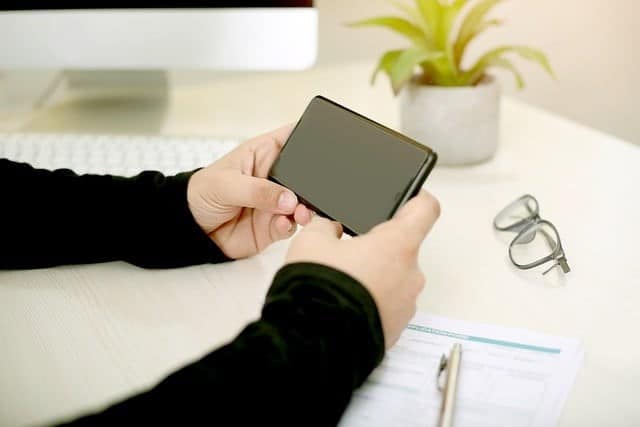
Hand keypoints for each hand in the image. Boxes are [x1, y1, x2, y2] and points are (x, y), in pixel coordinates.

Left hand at [187, 126, 312, 258]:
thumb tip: (288, 198)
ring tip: (301, 213)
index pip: (293, 138)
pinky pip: (292, 225)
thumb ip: (257, 190)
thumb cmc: (202, 193)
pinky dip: (292, 226)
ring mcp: (277, 202)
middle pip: (306, 175)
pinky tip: (284, 224)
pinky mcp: (275, 225)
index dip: (310, 138)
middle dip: (314, 182)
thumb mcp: (226, 184)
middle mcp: (275, 177)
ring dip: (306, 208)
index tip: (324, 145)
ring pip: (303, 203)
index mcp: (264, 153)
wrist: (191, 229)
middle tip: (310, 193)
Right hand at [286, 191, 440, 347]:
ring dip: (374, 278)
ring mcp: (406, 305)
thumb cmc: (319, 288)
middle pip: (403, 250)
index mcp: (397, 245)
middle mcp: (410, 274)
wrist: (313, 339)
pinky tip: (344, 305)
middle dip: (377, 249)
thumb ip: (325, 225)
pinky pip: (387, 306)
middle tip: (347, 253)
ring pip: (394, 280)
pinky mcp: (397, 329)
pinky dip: (370, 302)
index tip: (410, 197)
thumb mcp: (311, 241)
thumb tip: (330, 228)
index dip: (417, 199)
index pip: (425, 210)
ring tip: (341, 284)